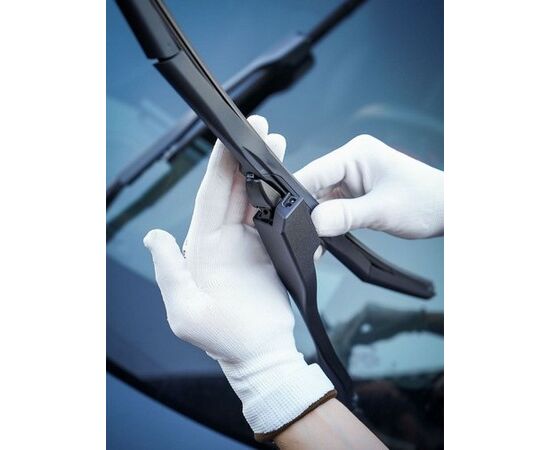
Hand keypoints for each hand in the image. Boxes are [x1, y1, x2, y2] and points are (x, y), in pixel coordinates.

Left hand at [143, 116, 333, 438]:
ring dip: (267, 171)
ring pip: (257, 198)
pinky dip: (283, 198)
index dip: (220, 166)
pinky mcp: (270, 250)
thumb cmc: (219, 338)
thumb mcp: (184, 310)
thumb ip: (170, 271)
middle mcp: (223, 239)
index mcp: (201, 245)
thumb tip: (154, 236)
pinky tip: (290, 181)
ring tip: (278, 146)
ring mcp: (249, 243)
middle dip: (247, 157)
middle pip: (235, 189)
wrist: (258, 353)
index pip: (210, 197)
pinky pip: (277, 218)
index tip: (229, 139)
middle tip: (263, 130)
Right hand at [295, 134, 443, 238]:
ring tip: (318, 241)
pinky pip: (333, 206)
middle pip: (313, 186)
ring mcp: (352, 178)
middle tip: (305, 237)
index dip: (297, 195)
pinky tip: (327, 237)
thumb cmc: (426, 201)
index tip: (286, 219)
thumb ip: (345, 216)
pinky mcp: (355, 193)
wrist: (450, 210)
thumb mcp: (382, 210)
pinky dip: (330, 223)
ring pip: (321, 199)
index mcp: (356, 153)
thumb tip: (314, 223)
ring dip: (320, 220)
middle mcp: (351, 162)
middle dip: (308, 212)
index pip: (314, 171)